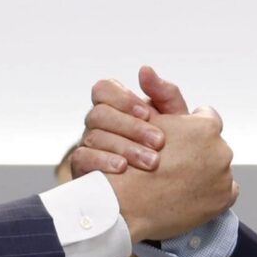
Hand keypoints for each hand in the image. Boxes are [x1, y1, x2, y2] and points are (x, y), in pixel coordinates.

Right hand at [66, 66, 190, 177]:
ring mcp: (88, 145)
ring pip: (94, 137)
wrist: (166, 187)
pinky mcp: (83, 168)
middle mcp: (97, 124)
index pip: (103, 89)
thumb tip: (144, 70)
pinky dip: (103, 161)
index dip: (123, 99)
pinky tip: (123, 168)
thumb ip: (164, 94)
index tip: (148, 114)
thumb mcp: (174, 121)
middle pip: (99, 114)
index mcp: (115, 107)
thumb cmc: (170, 148)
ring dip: (125, 147)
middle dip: (131, 127)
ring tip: (151, 162)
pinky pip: (82, 158)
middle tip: (159, 142)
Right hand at [109, 107, 236, 243]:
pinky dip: (208, 193)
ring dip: (202, 172)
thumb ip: (156, 95)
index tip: (178, 136)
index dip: (188, 126)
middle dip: (196, 150)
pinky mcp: (223, 199)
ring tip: (178, 180)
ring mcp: (224, 177)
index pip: (206, 117)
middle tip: (174, 160)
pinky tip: (187, 194)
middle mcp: (220, 150)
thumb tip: (148, 71)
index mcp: (205, 127)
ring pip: (217, 169)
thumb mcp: (145, 120)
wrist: (124, 204)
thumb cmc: (131, 161)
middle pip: (213, 145)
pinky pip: (222, 192)